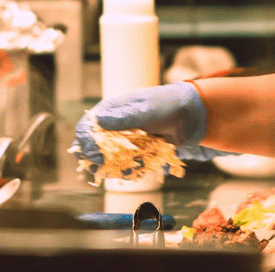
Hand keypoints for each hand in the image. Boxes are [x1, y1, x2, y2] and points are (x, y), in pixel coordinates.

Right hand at [71, 82, 228, 170]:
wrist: (189, 115)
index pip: (87, 127)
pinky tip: (136, 170)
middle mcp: (114, 126)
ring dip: (112, 168)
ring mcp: (124, 140)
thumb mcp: (146, 110)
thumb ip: (125, 117)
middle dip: (97, 160)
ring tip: (126, 169)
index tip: (94, 155)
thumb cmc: (166, 105)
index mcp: (111, 111)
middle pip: (93, 147)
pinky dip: (127, 170)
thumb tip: (100, 120)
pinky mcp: (135, 152)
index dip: (86, 142)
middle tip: (105, 168)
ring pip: (107, 160)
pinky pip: (124, 165)